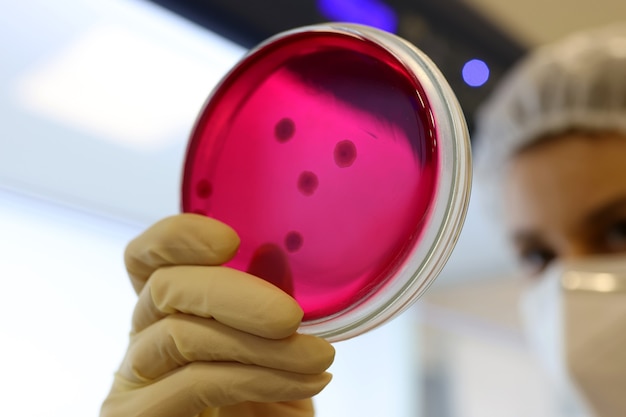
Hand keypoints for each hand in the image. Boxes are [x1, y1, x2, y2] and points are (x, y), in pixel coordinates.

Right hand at [100, 214, 333, 416]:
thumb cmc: (268, 413)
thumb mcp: (282, 356)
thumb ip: (272, 311)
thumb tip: (271, 255)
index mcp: (174, 316)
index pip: (148, 260)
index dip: (177, 237)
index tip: (229, 238)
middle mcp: (144, 342)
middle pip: (164, 288)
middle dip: (234, 293)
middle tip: (291, 316)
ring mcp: (133, 384)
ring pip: (181, 333)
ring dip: (260, 344)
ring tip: (318, 359)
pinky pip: (193, 382)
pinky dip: (255, 375)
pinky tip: (303, 381)